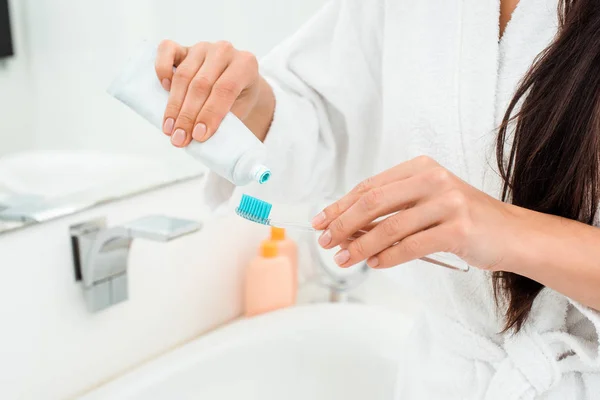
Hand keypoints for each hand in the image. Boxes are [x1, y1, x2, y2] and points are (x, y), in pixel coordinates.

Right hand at [155, 40, 273, 146]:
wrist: (237, 82)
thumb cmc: (239, 99)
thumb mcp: (241, 109)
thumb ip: (225, 119)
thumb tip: (200, 138)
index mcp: (245, 64)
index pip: (225, 90)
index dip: (210, 114)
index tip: (199, 136)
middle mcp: (224, 51)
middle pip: (201, 84)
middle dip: (188, 116)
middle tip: (180, 139)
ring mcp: (203, 47)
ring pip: (183, 74)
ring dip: (173, 105)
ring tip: (170, 129)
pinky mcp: (184, 47)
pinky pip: (167, 50)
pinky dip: (162, 69)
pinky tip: (163, 89)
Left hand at [311, 156, 522, 269]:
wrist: (512, 233)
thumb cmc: (463, 220)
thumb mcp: (426, 205)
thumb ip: (392, 212)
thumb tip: (347, 230)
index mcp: (421, 167)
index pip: (370, 186)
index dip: (341, 204)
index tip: (320, 221)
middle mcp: (433, 179)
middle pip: (374, 202)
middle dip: (343, 223)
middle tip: (326, 242)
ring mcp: (448, 202)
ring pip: (390, 227)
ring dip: (361, 246)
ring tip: (344, 259)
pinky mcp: (458, 228)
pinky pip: (411, 245)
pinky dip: (388, 257)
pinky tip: (375, 264)